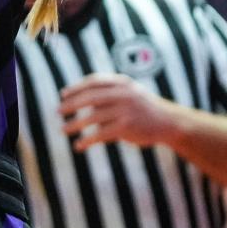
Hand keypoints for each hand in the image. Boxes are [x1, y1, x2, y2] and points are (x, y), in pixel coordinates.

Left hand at [58, 73, 176, 150]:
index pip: (94, 81)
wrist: (169, 122)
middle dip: (71, 104)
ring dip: (75, 124)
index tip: (63, 94)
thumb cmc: (144, 109)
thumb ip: (108, 95)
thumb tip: (79, 102)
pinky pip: (101, 134)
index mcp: (122, 82)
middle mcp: (123, 93)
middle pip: (90, 97)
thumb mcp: (129, 93)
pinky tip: (79, 145)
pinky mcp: (127, 127)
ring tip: (63, 130)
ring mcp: (125, 110)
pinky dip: (87, 140)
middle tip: (57, 111)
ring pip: (93, 117)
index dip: (77, 87)